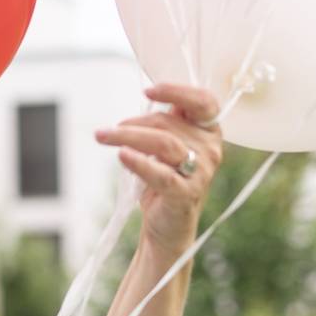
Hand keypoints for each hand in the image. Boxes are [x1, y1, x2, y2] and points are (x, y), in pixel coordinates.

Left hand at [94, 83, 223, 254]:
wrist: (168, 224)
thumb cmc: (166, 178)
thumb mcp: (169, 144)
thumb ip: (168, 120)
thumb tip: (152, 94)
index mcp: (210, 132)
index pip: (204, 101)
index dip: (177, 91)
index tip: (148, 92)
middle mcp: (211, 150)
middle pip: (169, 123)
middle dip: (133, 123)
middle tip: (106, 131)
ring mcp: (201, 173)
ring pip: (163, 143)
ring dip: (127, 137)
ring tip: (103, 137)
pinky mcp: (186, 194)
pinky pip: (161, 174)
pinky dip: (139, 163)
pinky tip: (122, 156)